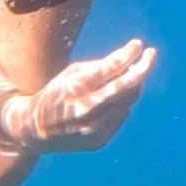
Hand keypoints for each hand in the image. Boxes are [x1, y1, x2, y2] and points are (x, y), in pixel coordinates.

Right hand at [2, 39, 156, 152]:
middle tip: (151, 54)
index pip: (111, 67)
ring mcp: (95, 128)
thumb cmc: (55, 94)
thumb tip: (129, 59)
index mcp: (76, 88)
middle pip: (126, 86)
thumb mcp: (70, 75)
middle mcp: (87, 109)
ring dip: (133, 85)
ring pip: (128, 101)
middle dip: (143, 67)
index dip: (128, 54)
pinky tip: (113, 99)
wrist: (34, 131)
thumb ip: (99, 67)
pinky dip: (122, 103)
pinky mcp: (99, 140)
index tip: (138, 45)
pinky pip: (121, 115)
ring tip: (130, 75)